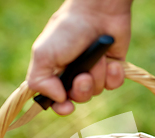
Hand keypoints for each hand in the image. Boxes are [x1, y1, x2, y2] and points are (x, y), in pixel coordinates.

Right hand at [26, 0, 132, 114]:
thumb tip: (58, 100)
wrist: (98, 13)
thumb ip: (40, 81)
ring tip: (97, 57)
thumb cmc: (68, 30)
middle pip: (79, 98)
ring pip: (97, 91)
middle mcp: (74, 74)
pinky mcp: (112, 68)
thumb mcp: (43, 54)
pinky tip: (112, 62)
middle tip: (83, 75)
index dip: (61, 107)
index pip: (56, 100)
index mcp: (55, 72)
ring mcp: (94, 72)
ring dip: (98, 75)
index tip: (67, 106)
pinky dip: (114, 75)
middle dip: (82, 88)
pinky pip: (114, 84)